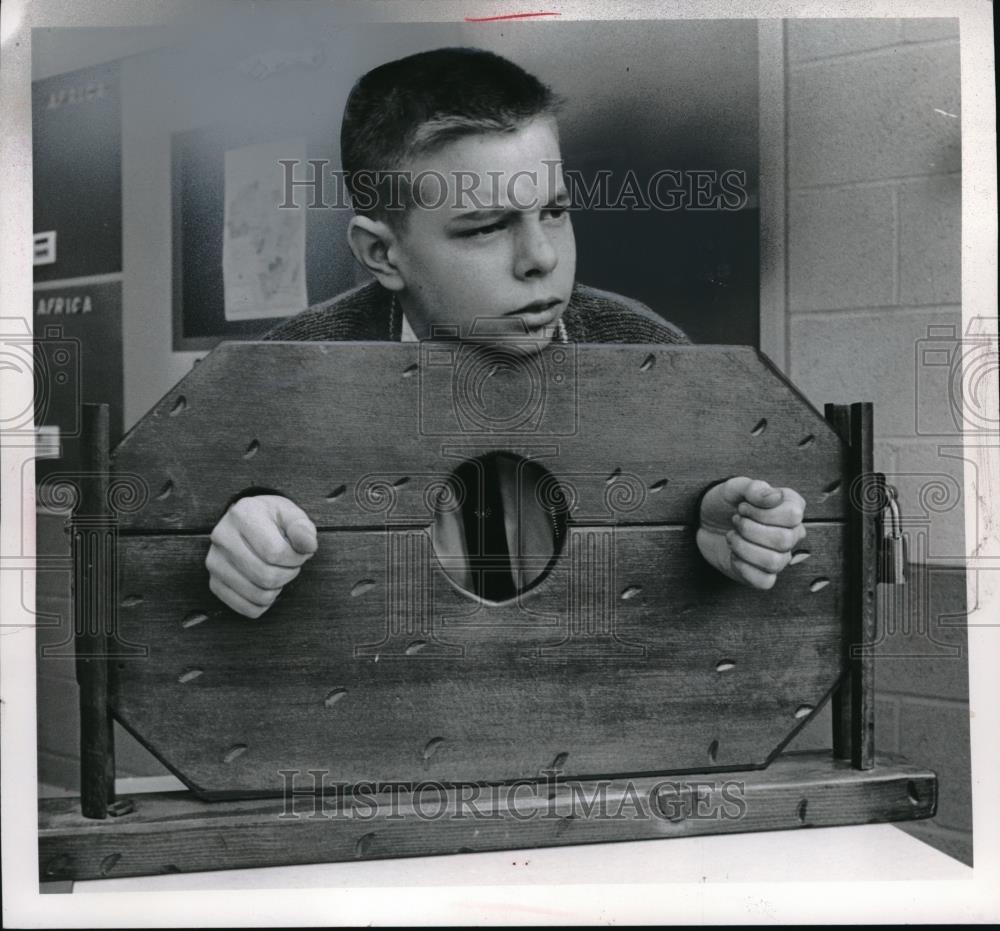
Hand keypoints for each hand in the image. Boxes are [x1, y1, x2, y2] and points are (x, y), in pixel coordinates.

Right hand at [205, 494, 317, 617]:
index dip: (296, 558)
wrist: (247, 522)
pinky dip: (263, 603)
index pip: (275, 552)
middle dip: (289, 574)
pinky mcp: (214, 582)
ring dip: (277, 588)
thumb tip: (308, 545)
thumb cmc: (272, 520)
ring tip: (278, 571)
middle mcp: (222, 538)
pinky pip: (246, 608)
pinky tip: (266, 585)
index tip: (300, 552)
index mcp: (242, 515)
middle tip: (291, 564)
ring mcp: (214, 562)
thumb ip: (302, 529)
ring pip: (257, 595)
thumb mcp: (291, 514)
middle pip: (265, 576)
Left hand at [696, 477, 805, 589]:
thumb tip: (776, 496)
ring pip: (774, 562)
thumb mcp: (735, 488)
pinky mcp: (764, 575)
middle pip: (783, 540)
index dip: (761, 512)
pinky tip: (733, 554)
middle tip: (735, 520)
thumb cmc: (725, 503)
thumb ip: (755, 488)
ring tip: (732, 536)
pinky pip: (765, 581)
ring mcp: (779, 557)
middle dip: (749, 529)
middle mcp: (791, 534)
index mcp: (790, 509)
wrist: (704, 522)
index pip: (792, 515)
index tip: (742, 506)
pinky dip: (743, 567)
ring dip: (743, 547)